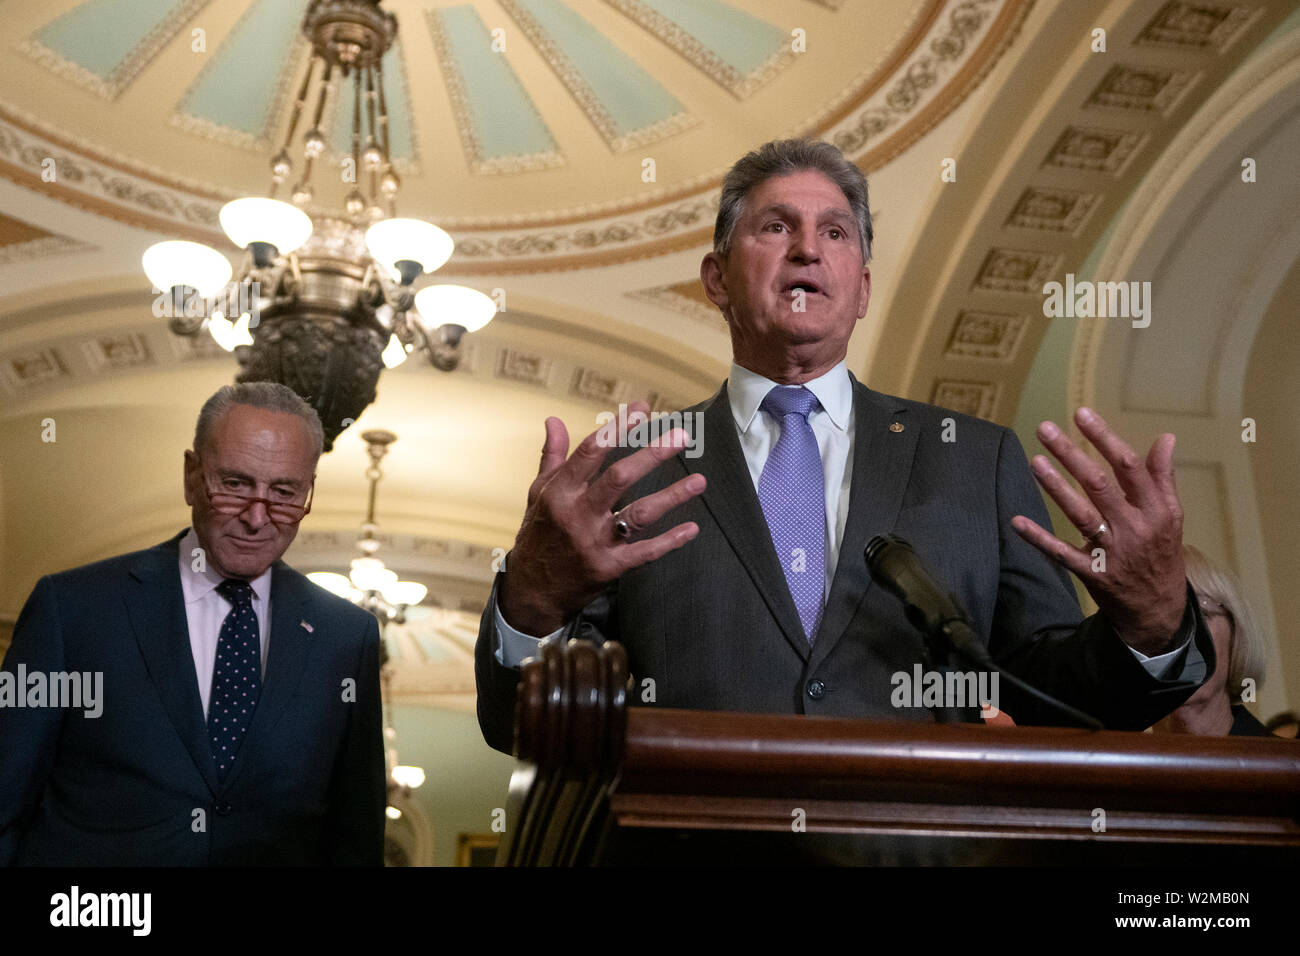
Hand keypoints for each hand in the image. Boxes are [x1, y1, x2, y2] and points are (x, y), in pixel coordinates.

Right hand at [499, 401, 706, 635]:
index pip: (592, 451)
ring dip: (672, 497)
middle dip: (652, 455)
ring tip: (700, 481)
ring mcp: (594, 543)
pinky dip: (669, 541)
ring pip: (638, 515)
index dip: (618, 428)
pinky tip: (692, 528)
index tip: (643, 409)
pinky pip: (645, 553)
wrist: (531, 591)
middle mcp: (577, 514)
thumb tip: (553, 419)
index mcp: (560, 491)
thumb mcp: (538, 494)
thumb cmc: (537, 535)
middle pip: (619, 478)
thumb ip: (552, 456)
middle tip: (681, 436)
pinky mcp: (608, 568)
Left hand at [1011, 407, 1186, 654]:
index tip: (1081, 414)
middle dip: (1071, 454)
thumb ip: (1163, 477)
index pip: (1128, 466)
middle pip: (1100, 484)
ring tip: (1034, 461)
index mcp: (1156, 510)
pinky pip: (1061, 553)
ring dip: (1055, 487)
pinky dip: (1039, 538)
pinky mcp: (1093, 573)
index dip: (1104, 438)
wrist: (1158, 611)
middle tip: (1045, 428)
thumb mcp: (1172, 516)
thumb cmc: (1161, 555)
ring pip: (1080, 514)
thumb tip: (1166, 438)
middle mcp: (1135, 527)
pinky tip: (1017, 521)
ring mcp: (1113, 551)